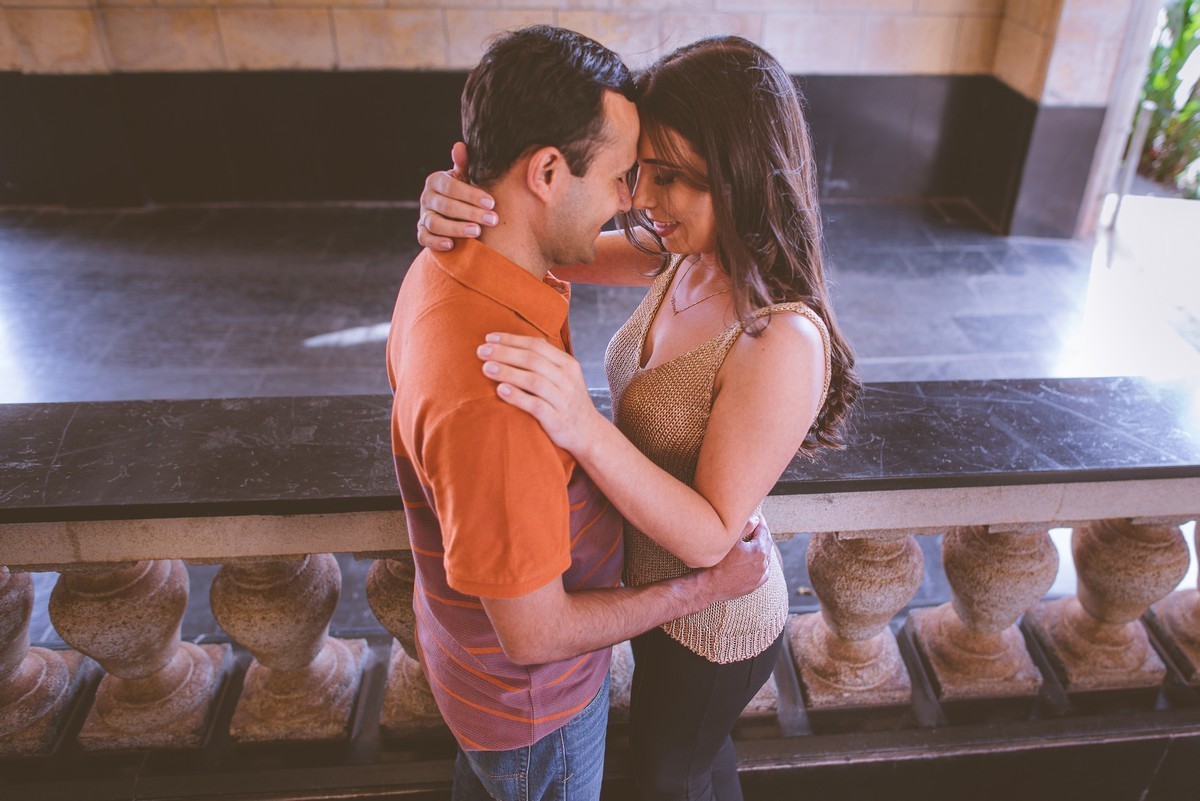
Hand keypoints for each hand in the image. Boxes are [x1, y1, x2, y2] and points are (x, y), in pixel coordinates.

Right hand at [417, 142, 499, 251]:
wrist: (454, 211)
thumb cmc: (463, 191)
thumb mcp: (465, 177)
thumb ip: (464, 164)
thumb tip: (460, 146)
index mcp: (436, 181)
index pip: (451, 186)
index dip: (471, 195)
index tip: (491, 202)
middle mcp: (426, 197)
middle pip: (446, 206)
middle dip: (471, 213)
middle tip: (492, 219)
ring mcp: (424, 215)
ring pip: (435, 223)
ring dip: (456, 228)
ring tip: (477, 232)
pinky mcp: (422, 232)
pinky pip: (424, 238)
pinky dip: (436, 242)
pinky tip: (452, 244)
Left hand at [477, 333, 603, 456]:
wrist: (588, 433)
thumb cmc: (566, 401)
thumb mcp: (563, 377)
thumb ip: (544, 361)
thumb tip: (512, 342)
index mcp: (568, 364)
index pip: (537, 345)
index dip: (511, 340)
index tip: (489, 339)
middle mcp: (567, 380)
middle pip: (533, 360)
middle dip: (504, 353)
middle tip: (481, 352)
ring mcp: (563, 400)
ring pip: (533, 380)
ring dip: (507, 372)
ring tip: (486, 368)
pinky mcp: (557, 420)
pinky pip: (536, 405)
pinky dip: (517, 397)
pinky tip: (500, 391)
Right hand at [694, 516, 771, 602]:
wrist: (709, 586)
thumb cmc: (716, 562)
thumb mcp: (730, 541)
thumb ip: (745, 527)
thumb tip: (756, 519)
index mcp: (758, 550)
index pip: (763, 531)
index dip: (761, 522)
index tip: (758, 516)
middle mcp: (762, 563)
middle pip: (767, 544)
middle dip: (763, 533)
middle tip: (758, 525)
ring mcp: (759, 575)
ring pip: (767, 558)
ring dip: (763, 548)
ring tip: (758, 541)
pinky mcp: (754, 585)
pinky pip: (764, 572)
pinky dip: (763, 564)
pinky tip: (760, 562)